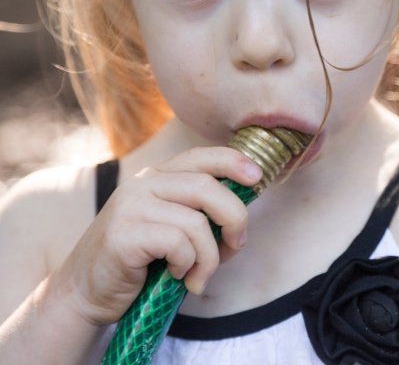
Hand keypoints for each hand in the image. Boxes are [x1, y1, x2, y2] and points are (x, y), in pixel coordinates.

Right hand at [50, 147, 261, 325]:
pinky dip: (189, 266)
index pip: (201, 157)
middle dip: (235, 218)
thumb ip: (203, 218)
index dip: (234, 162)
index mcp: (157, 177)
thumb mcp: (175, 232)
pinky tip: (177, 277)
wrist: (86, 293)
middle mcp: (143, 184)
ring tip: (200, 277)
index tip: (259, 177)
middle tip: (237, 244)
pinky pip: (178, 244)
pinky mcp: (123, 233)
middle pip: (207, 187)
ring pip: (196, 222)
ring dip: (210, 257)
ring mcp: (130, 206)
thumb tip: (242, 221)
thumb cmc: (140, 264)